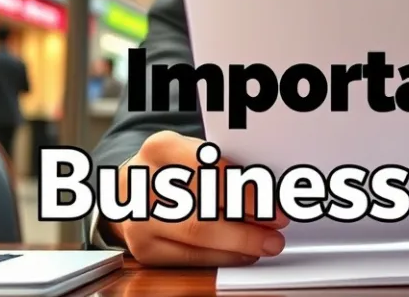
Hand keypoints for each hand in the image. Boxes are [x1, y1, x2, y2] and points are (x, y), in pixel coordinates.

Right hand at [105, 131, 289, 266]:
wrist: (130, 191)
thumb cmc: (173, 171)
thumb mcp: (193, 154)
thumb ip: (224, 168)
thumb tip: (270, 195)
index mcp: (161, 148)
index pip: (211, 169)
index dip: (247, 189)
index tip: (275, 200)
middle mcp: (144, 183)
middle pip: (205, 204)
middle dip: (250, 218)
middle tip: (278, 222)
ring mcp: (139, 219)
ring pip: (198, 234)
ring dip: (242, 241)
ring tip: (268, 241)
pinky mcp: (144, 249)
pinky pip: (190, 258)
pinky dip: (224, 256)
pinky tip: (244, 252)